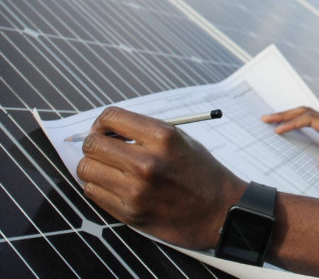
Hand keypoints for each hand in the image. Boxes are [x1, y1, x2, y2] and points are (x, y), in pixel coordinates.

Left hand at [76, 106, 245, 248]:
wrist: (219, 210)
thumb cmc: (201, 172)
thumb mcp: (181, 140)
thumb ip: (145, 132)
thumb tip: (106, 131)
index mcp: (163, 137)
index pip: (112, 117)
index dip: (102, 122)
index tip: (104, 129)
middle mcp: (147, 162)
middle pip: (93, 144)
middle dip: (93, 143)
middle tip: (102, 148)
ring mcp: (136, 189)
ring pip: (86, 170)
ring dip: (94, 166)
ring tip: (109, 168)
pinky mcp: (129, 212)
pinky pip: (93, 192)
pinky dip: (99, 186)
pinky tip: (116, 185)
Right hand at [262, 106, 318, 177]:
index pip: (309, 119)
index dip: (292, 123)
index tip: (277, 131)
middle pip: (305, 112)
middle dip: (285, 114)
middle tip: (265, 118)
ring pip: (306, 116)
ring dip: (289, 116)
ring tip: (270, 121)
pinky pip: (309, 124)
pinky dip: (296, 124)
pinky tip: (288, 129)